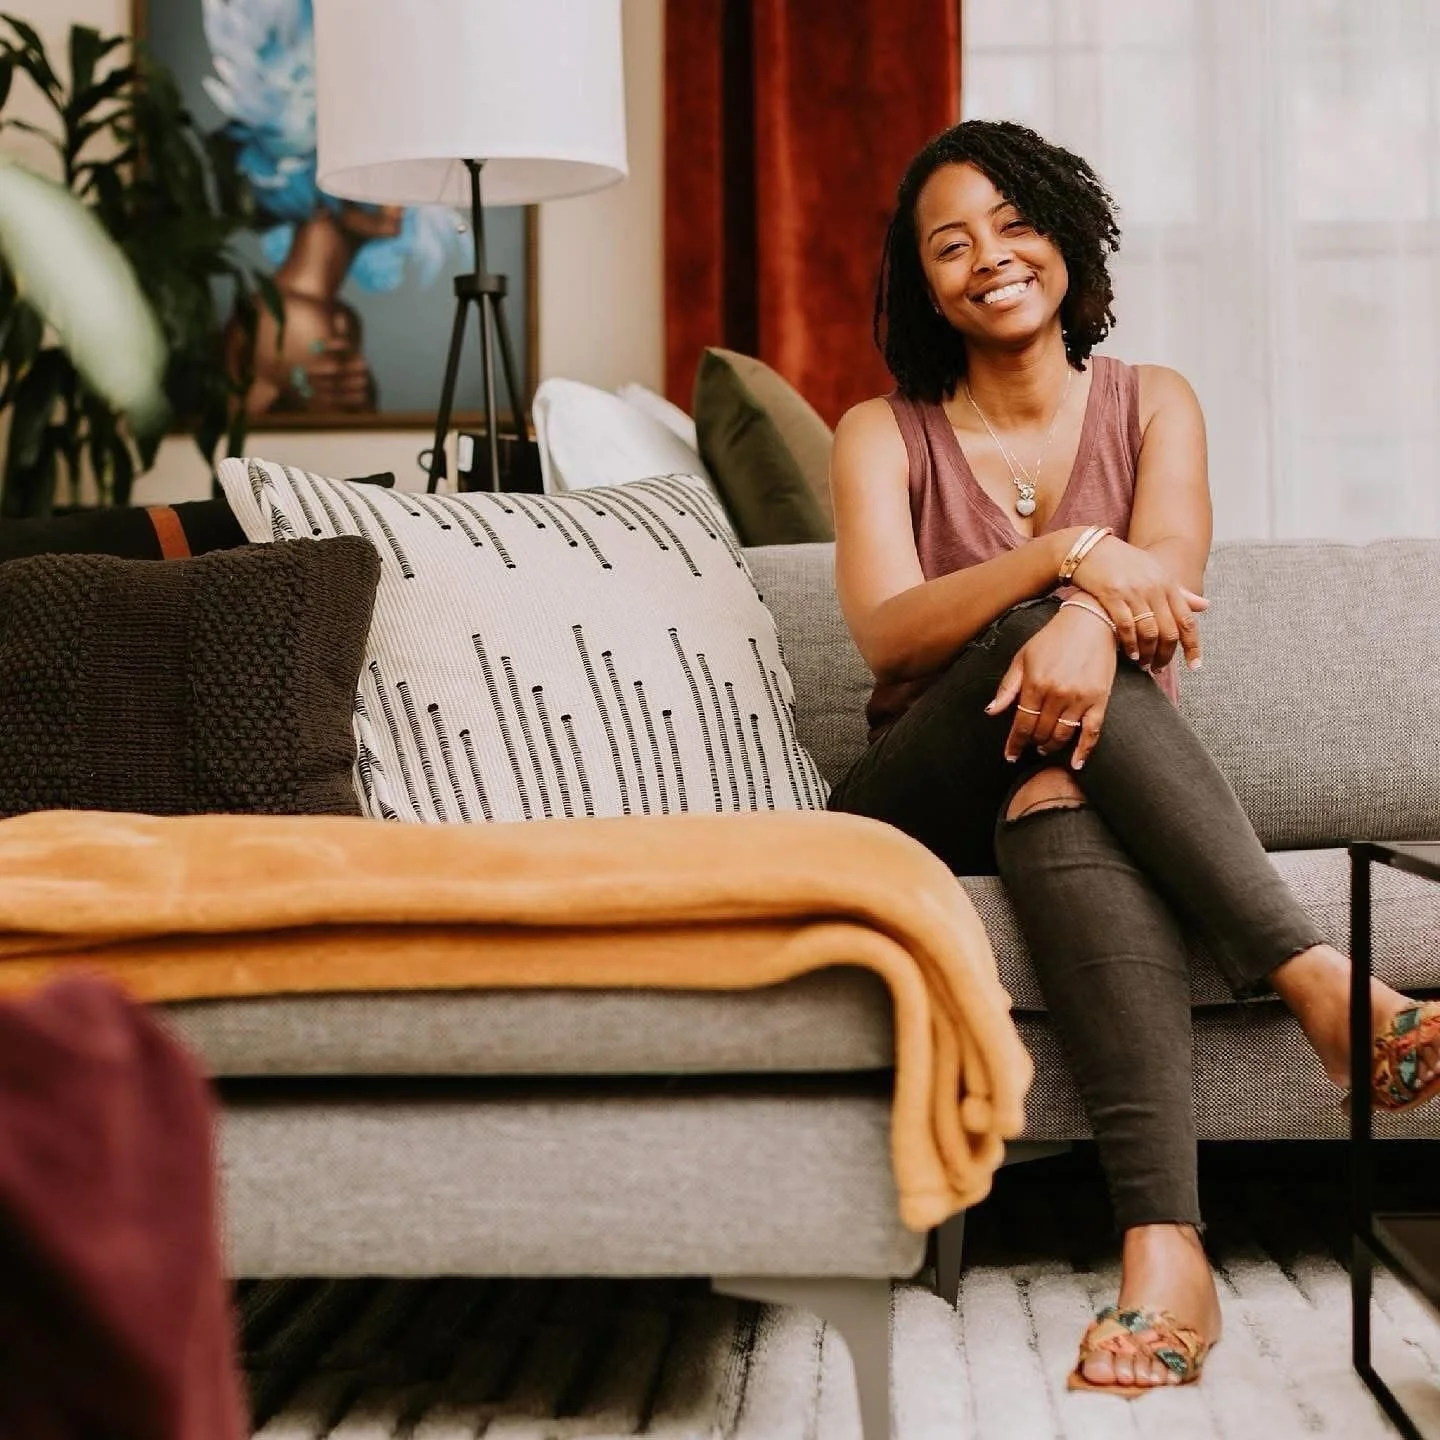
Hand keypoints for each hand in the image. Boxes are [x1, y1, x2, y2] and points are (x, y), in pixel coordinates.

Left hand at [984, 605, 1117, 769]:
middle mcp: (1057, 694)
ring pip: (1062, 735)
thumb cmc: (1052, 639)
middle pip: (1041, 732)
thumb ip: (1007, 687)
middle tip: (1030, 744)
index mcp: (1035, 683)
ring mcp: (1080, 698)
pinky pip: (1092, 732)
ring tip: (1045, 748)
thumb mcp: (1023, 658)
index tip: (1010, 756)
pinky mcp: (1100, 700)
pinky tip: (1076, 763)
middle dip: (1033, 742)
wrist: (1090, 622)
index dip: (1015, 743)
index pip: (1021, 723)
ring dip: (1051, 746)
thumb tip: (992, 712)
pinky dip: (1084, 751)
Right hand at [1070, 535, 1207, 672]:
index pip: (1187, 621)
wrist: (1091, 549)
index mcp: (1168, 584)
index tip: (1195, 665)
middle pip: (1169, 631)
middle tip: (1159, 668)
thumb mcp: (1157, 574)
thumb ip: (1180, 593)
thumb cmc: (1125, 563)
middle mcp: (1154, 588)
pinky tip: (1129, 654)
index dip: (1193, 646)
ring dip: (1148, 653)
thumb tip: (1206, 606)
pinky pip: (1126, 626)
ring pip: (1149, 632)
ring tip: (1143, 664)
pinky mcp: (1112, 596)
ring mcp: (1133, 592)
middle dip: (1166, 655)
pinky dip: (1130, 644)